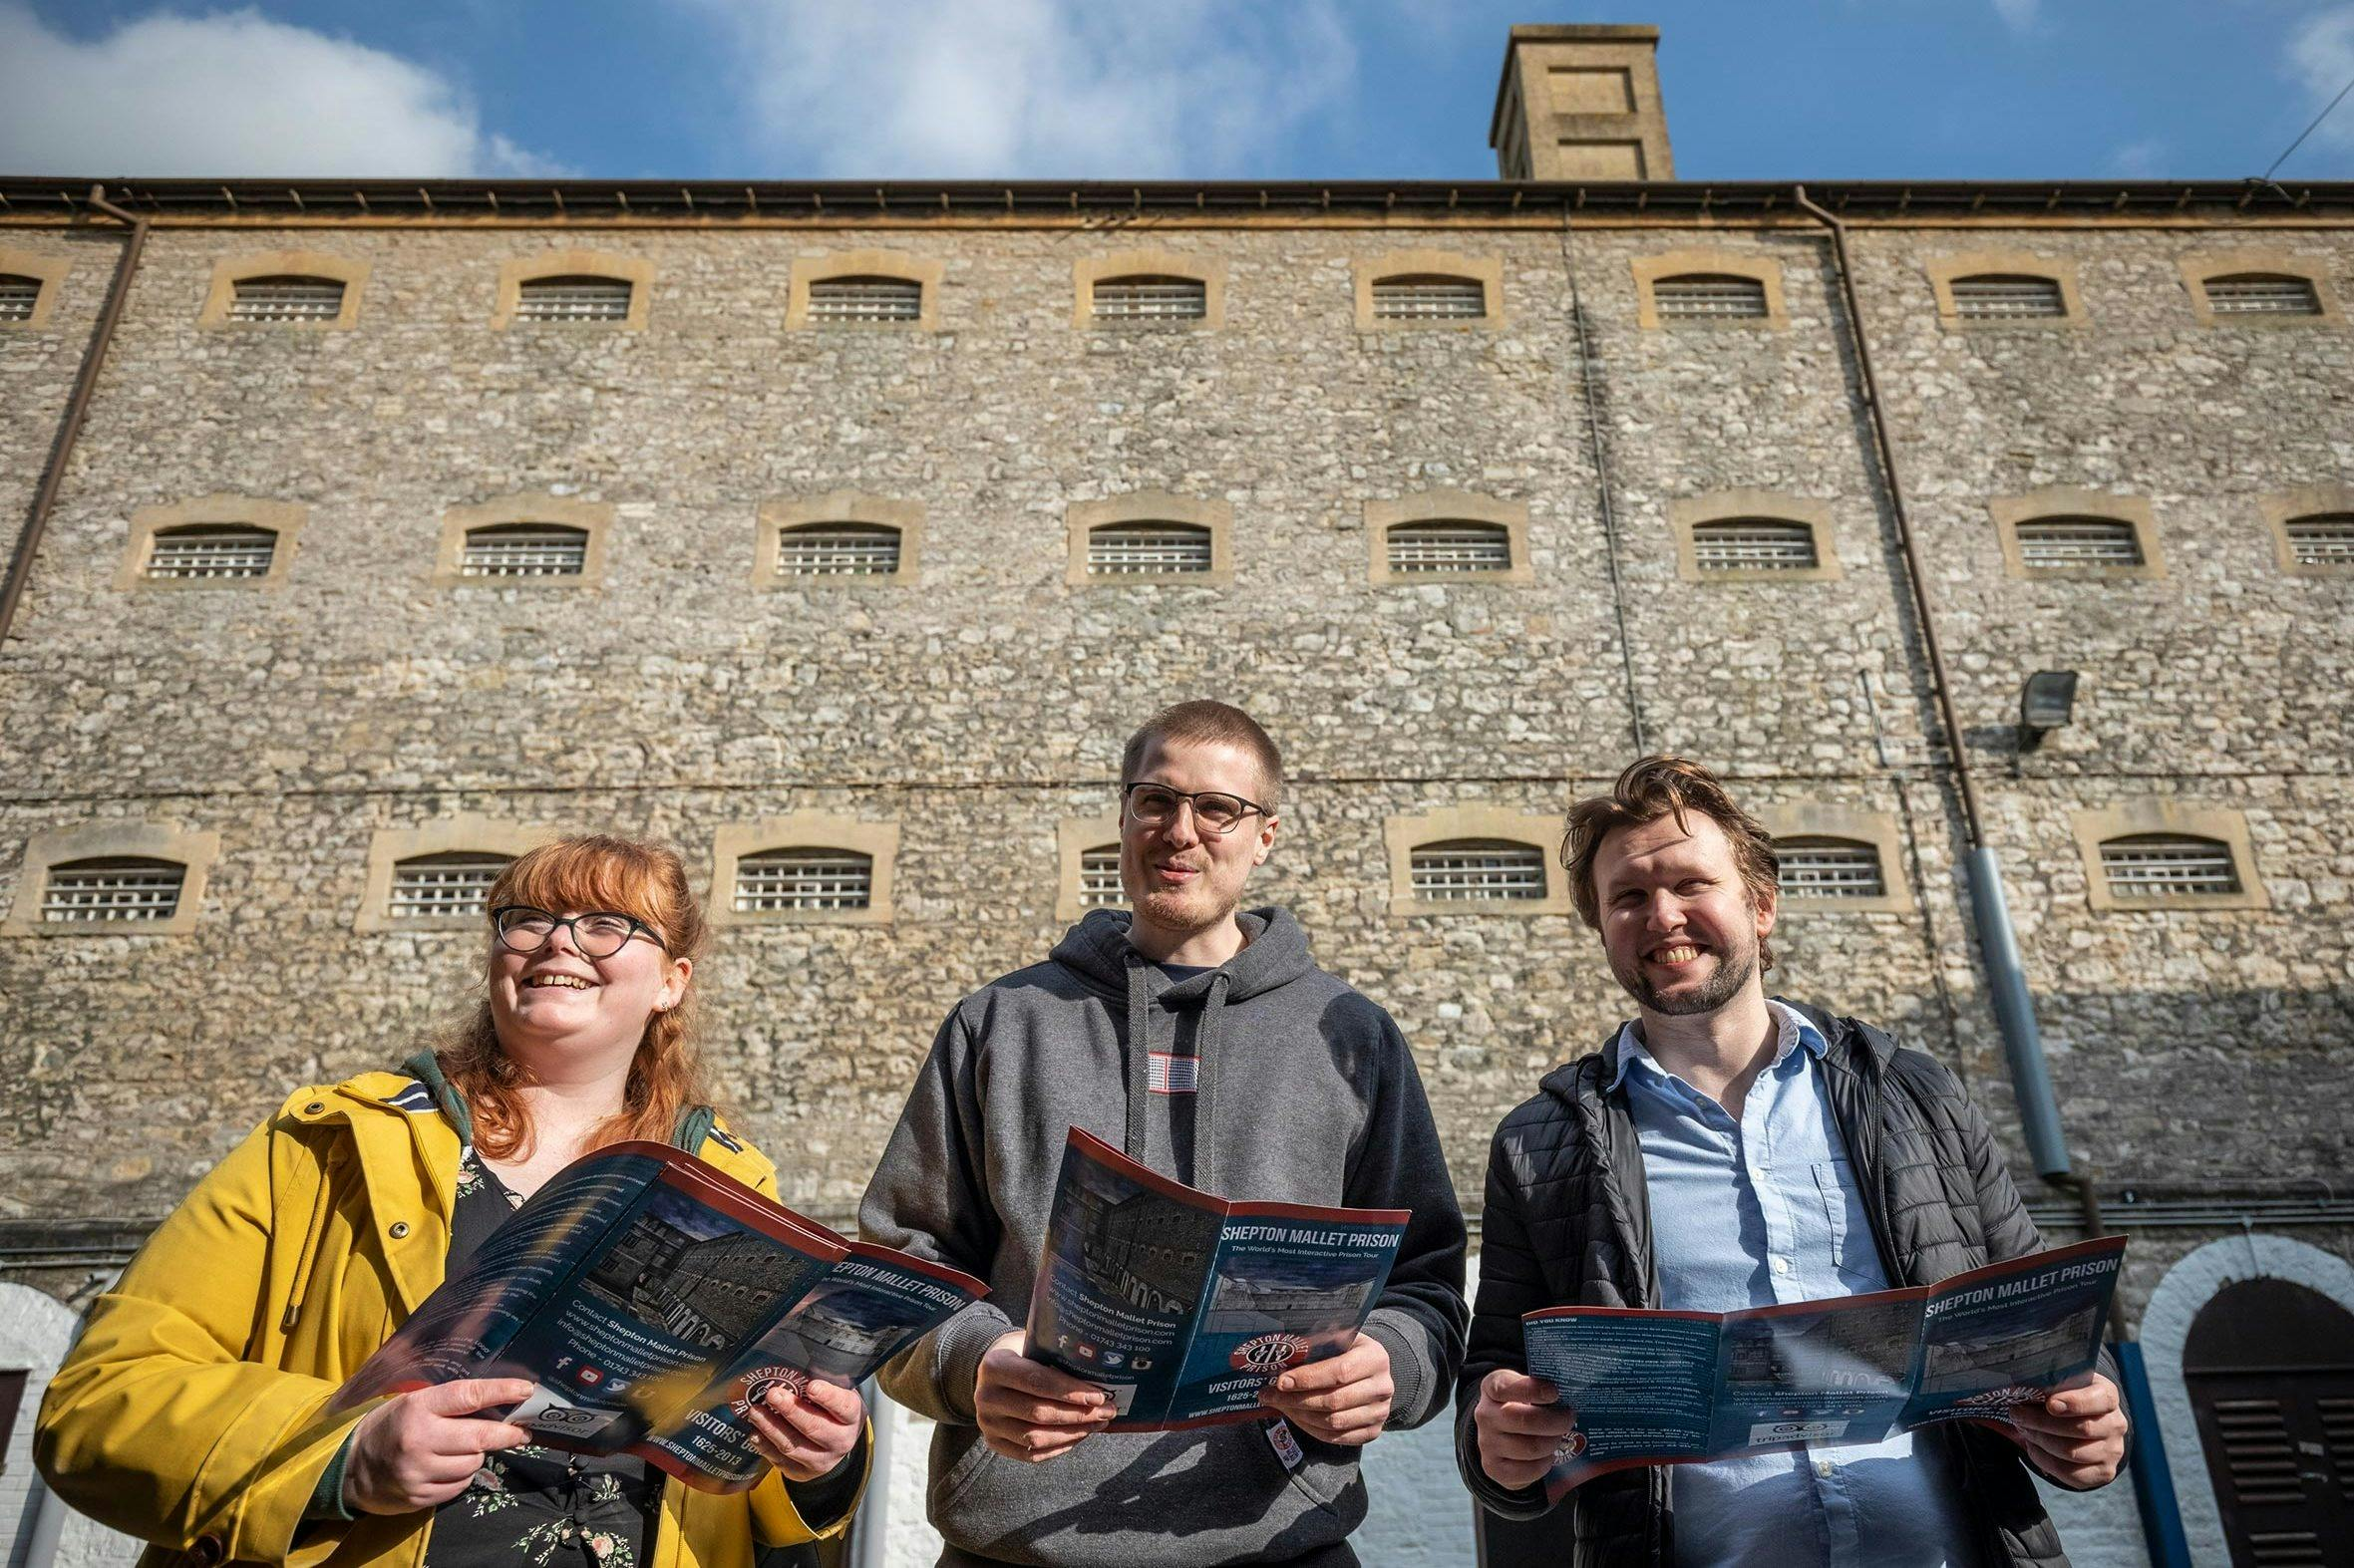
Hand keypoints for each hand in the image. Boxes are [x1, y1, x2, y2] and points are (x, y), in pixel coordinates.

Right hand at [342, 1379, 536, 1515]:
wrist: (348, 1467)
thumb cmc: (388, 1426)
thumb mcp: (411, 1402)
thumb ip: (448, 1402)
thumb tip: (497, 1400)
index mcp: (417, 1408)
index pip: (469, 1396)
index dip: (502, 1391)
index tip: (526, 1390)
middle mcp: (418, 1440)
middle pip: (480, 1437)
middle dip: (506, 1433)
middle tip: (521, 1431)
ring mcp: (418, 1473)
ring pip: (473, 1464)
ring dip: (478, 1455)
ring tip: (466, 1448)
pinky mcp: (419, 1497)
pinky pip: (459, 1486)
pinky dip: (462, 1476)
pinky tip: (450, 1467)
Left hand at [745, 1377, 864, 1481]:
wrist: (834, 1442)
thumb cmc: (832, 1410)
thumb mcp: (837, 1392)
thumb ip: (823, 1382)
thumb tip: (795, 1363)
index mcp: (852, 1417)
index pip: (843, 1407)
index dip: (828, 1397)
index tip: (812, 1386)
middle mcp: (840, 1441)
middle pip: (814, 1427)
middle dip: (790, 1410)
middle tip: (772, 1394)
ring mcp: (821, 1460)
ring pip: (793, 1445)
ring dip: (771, 1427)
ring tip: (755, 1411)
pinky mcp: (802, 1472)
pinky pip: (781, 1460)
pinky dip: (765, 1446)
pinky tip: (755, 1433)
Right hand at [974, 1332, 1114, 1460]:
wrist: (990, 1374)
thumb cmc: (1022, 1356)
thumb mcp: (1032, 1347)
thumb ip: (1056, 1358)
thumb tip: (1100, 1376)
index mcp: (994, 1366)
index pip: (1037, 1382)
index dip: (1070, 1391)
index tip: (1098, 1396)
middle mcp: (985, 1397)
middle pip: (1039, 1413)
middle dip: (1078, 1414)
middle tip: (1107, 1411)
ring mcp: (988, 1424)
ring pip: (1036, 1437)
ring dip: (1073, 1433)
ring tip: (1097, 1424)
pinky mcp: (993, 1443)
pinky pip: (1031, 1454)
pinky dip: (1059, 1447)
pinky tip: (1079, 1436)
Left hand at [1257, 1333, 1393, 1446]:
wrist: (1372, 1371)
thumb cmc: (1348, 1351)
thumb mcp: (1338, 1337)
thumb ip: (1317, 1343)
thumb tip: (1281, 1353)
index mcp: (1375, 1357)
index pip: (1339, 1372)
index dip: (1308, 1379)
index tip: (1281, 1382)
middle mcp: (1383, 1386)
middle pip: (1334, 1401)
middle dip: (1296, 1400)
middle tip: (1270, 1396)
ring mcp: (1380, 1412)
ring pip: (1334, 1422)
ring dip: (1301, 1416)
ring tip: (1280, 1406)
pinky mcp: (1374, 1431)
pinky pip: (1338, 1438)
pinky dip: (1312, 1430)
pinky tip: (1297, 1418)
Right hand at [1472, 1368, 1578, 1490]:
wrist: (1499, 1436)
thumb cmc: (1521, 1406)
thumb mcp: (1525, 1389)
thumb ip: (1542, 1387)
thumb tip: (1576, 1390)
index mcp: (1491, 1388)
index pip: (1504, 1386)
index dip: (1531, 1389)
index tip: (1554, 1392)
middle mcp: (1485, 1415)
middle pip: (1524, 1420)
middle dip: (1555, 1421)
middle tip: (1570, 1418)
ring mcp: (1487, 1443)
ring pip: (1531, 1447)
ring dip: (1553, 1443)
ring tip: (1560, 1437)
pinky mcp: (1494, 1468)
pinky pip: (1528, 1470)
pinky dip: (1544, 1464)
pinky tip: (1548, 1455)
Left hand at [2003, 1372, 2126, 1488]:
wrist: (2085, 1422)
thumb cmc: (2066, 1397)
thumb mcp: (2063, 1383)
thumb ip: (2049, 1383)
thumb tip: (2017, 1386)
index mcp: (2108, 1396)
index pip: (2101, 1400)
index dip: (2075, 1403)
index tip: (2050, 1404)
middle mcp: (2115, 1424)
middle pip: (2081, 1429)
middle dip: (2042, 1423)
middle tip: (2017, 1414)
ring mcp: (2112, 1451)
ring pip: (2072, 1452)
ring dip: (2039, 1441)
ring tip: (2023, 1429)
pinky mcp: (2103, 1472)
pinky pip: (2070, 1473)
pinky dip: (2044, 1460)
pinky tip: (2033, 1447)